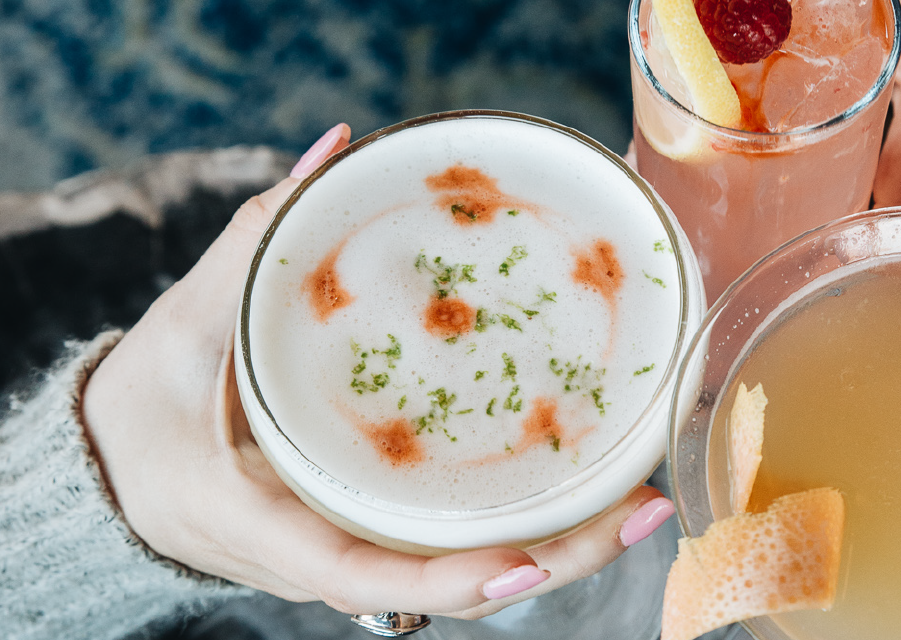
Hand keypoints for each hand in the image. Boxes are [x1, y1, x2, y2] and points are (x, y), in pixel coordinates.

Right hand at [81, 124, 674, 618]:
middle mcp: (327, 554)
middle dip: (554, 558)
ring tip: (642, 500)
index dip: (450, 576)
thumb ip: (255, 240)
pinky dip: (525, 526)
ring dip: (559, 545)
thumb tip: (333, 151)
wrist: (118, 469)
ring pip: (468, 571)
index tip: (528, 561)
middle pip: (453, 582)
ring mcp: (360, 550)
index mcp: (269, 524)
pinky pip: (457, 543)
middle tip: (644, 507)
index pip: (364, 574)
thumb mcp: (188, 321)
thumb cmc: (148, 407)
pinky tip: (589, 490)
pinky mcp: (376, 532)